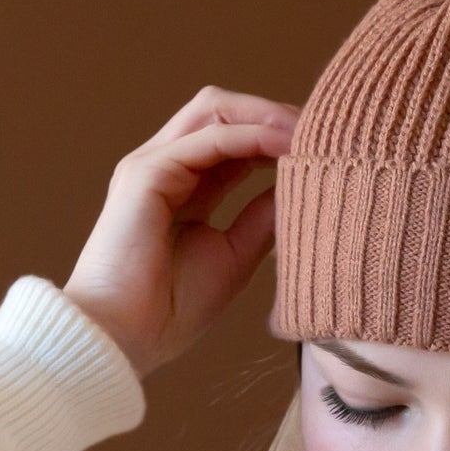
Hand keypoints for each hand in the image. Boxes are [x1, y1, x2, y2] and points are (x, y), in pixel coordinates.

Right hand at [63, 87, 297, 377]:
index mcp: (183, 186)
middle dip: (275, 113)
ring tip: (312, 131)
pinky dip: (252, 136)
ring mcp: (152, 164)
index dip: (278, 135)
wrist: (124, 339)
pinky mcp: (146, 173)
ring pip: (215, 111)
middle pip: (224, 112)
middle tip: (324, 130)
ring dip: (267, 115)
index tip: (325, 148)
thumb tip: (304, 188)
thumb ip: (263, 217)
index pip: (234, 139)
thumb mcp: (235, 255)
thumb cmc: (169, 310)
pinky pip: (209, 138)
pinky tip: (287, 146)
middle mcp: (165, 166)